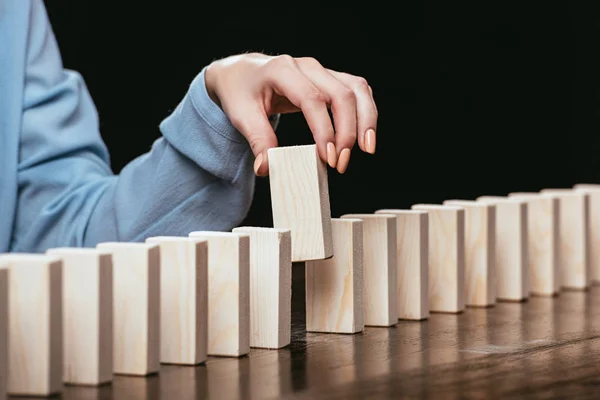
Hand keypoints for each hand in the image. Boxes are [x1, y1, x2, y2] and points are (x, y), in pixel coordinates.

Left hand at [204, 53, 377, 175]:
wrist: (242, 73)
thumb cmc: (241, 92)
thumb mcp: (241, 115)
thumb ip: (257, 141)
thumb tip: (267, 169)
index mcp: (281, 70)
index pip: (312, 99)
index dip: (324, 129)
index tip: (328, 157)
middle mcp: (307, 66)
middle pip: (340, 94)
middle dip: (347, 131)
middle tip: (341, 163)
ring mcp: (322, 71)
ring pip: (356, 89)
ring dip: (366, 120)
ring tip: (367, 150)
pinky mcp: (331, 79)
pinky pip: (357, 91)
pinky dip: (366, 112)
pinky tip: (365, 137)